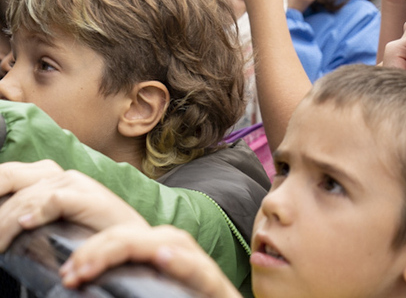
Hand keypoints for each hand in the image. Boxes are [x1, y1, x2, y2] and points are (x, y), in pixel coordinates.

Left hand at [0, 161, 146, 251]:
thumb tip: (5, 224)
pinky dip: (38, 212)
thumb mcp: (57, 221)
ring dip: (5, 225)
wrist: (135, 239)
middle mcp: (64, 176)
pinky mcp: (91, 199)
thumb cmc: (94, 235)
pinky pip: (56, 200)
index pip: (10, 175)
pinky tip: (25, 225)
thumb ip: (33, 214)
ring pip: (28, 197)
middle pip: (12, 180)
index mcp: (53, 178)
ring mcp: (78, 185)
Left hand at [59, 224, 239, 296]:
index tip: (67, 275)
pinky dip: (181, 262)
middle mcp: (180, 255)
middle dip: (101, 248)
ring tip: (98, 263)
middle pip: (141, 235)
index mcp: (159, 256)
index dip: (94, 249)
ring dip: (130, 248)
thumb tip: (79, 283)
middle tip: (72, 274)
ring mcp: (200, 269)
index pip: (125, 238)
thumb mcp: (143, 293)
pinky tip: (163, 257)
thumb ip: (121, 283)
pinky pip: (198, 269)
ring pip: (169, 242)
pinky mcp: (215, 286)